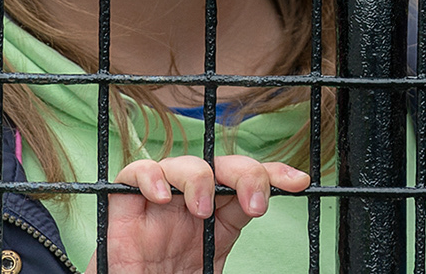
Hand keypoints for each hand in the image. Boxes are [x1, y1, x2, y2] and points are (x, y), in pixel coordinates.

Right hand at [106, 154, 310, 273]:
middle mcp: (192, 200)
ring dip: (200, 178)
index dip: (276, 175)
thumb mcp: (213, 264)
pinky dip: (149, 177)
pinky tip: (161, 198)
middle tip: (256, 204)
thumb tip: (268, 233)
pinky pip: (135, 172)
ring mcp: (159, 199)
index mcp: (219, 214)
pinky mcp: (124, 204)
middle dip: (246, 173)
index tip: (301, 183)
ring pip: (183, 162)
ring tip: (202, 212)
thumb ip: (231, 244)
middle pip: (222, 165)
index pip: (250, 181)